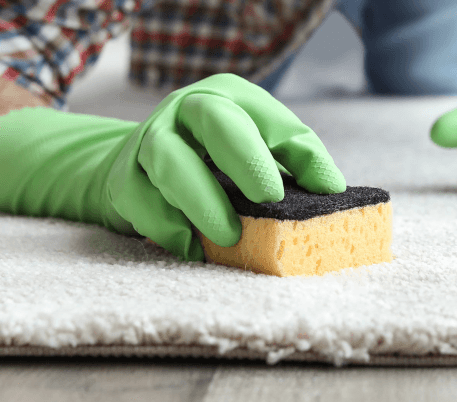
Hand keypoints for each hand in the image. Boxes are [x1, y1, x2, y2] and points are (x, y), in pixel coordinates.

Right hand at [0, 73, 345, 260]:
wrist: (137, 161)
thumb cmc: (209, 157)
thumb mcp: (254, 145)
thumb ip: (293, 159)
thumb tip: (332, 189)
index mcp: (226, 99)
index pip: (271, 119)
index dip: (300, 151)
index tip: (325, 188)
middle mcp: (186, 111)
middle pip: (214, 122)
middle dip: (244, 158)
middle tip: (270, 198)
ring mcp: (149, 141)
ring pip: (170, 162)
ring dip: (201, 201)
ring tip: (227, 237)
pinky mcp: (124, 178)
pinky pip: (142, 203)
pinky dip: (168, 228)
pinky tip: (191, 248)